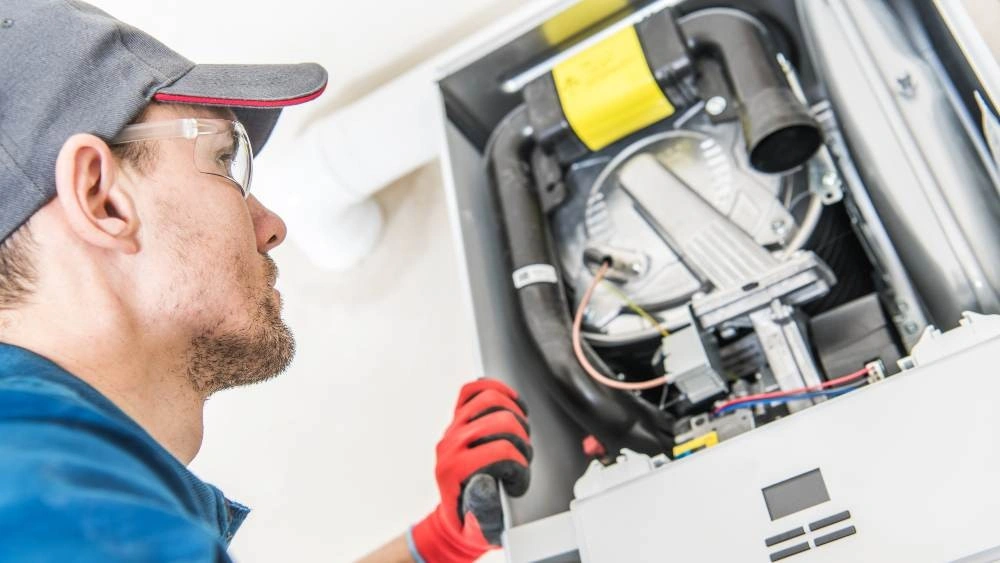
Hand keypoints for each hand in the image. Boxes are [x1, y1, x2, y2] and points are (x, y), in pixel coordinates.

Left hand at [410, 379, 531, 561]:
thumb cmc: (472, 523)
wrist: (455, 518)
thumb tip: (485, 480)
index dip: (519, 467)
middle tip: (521, 459)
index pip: (501, 451)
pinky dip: (496, 389)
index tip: (517, 483)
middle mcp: (449, 445)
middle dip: (521, 440)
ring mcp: (453, 428)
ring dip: (515, 415)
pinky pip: (473, 390)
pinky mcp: (458, 418)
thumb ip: (484, 510)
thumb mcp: (481, 528)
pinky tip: (511, 403)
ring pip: (490, 399)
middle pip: (501, 421)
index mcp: (453, 470)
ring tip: (519, 435)